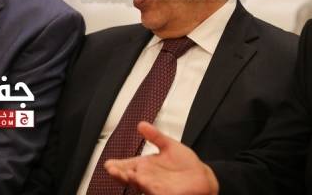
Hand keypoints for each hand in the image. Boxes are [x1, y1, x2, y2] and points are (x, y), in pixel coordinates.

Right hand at [104, 121, 218, 194]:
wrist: (202, 177)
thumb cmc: (185, 164)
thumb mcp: (169, 145)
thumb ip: (155, 136)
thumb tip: (141, 124)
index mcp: (146, 166)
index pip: (128, 166)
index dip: (118, 166)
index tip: (108, 164)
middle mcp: (148, 178)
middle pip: (129, 177)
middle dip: (120, 174)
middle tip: (111, 169)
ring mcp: (155, 187)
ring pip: (139, 185)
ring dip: (131, 180)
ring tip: (124, 174)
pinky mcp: (165, 194)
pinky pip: (154, 191)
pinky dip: (147, 187)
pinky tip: (141, 181)